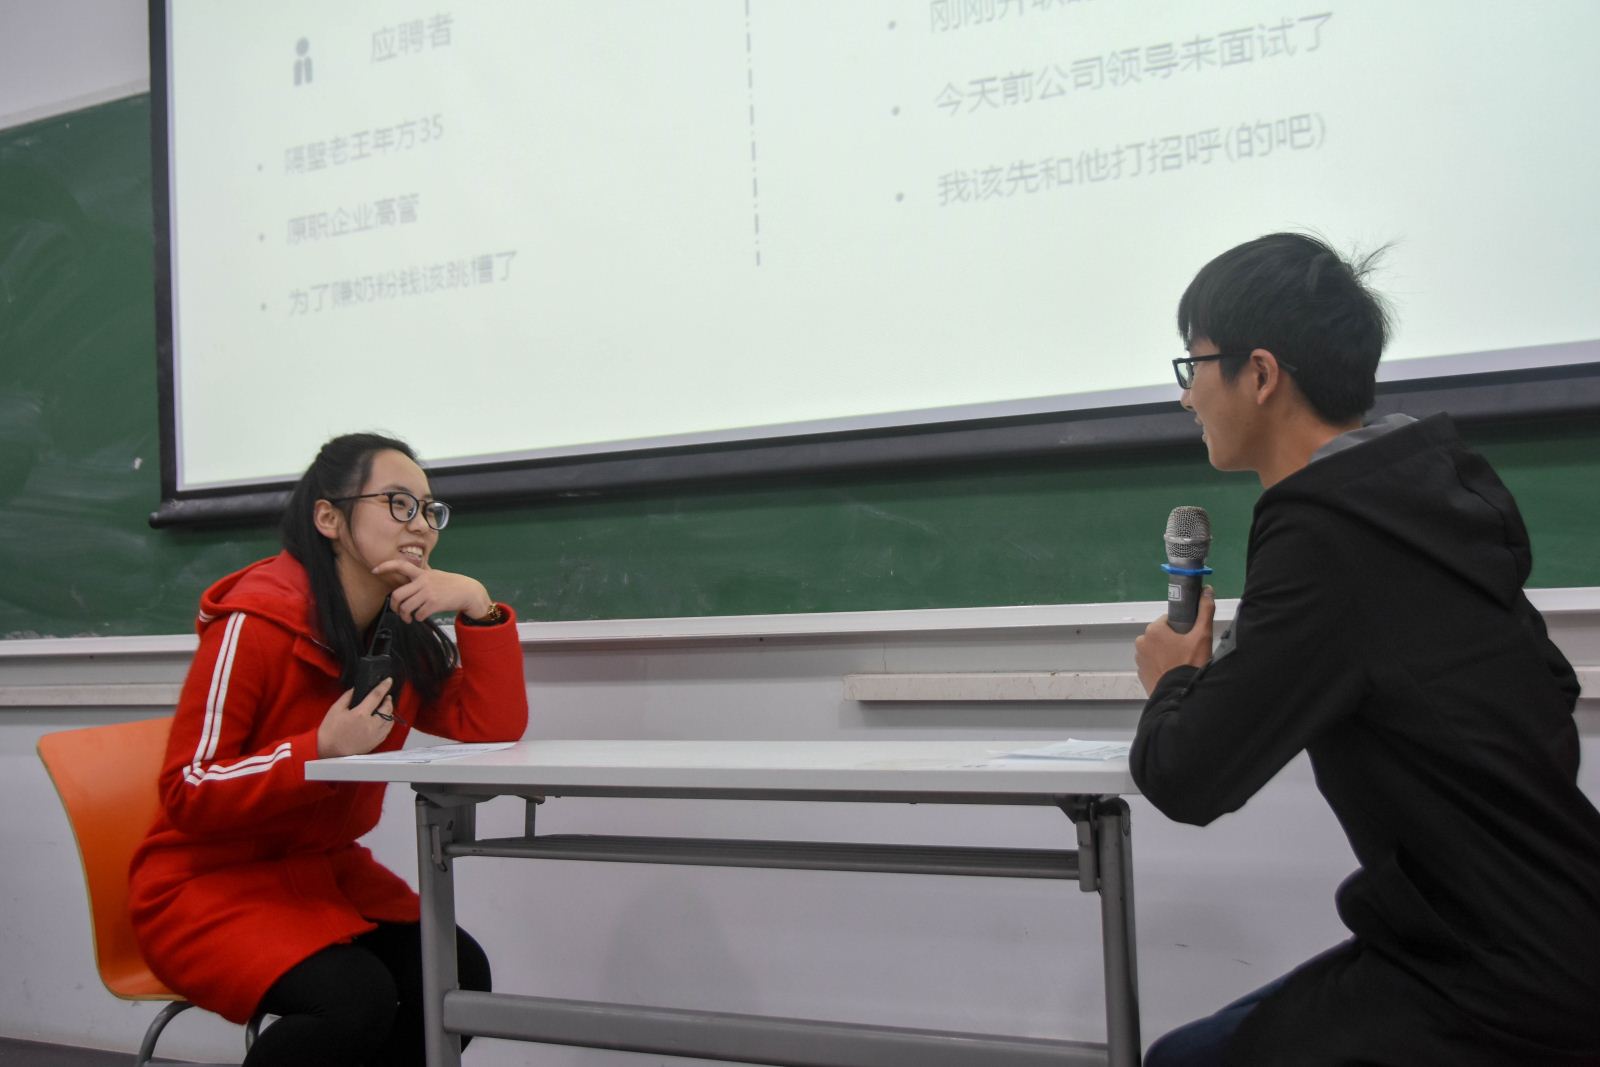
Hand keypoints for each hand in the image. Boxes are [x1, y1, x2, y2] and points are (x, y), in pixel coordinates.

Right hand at [317, 677, 394, 757]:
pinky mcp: (376, 742)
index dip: (384, 686)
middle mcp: (372, 724)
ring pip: (390, 720)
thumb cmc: (330, 731)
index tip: (389, 680)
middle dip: (388, 700)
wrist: (329, 752)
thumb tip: (356, 689)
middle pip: (387, 708)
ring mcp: (375, 734)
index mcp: (361, 714)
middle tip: (386, 696)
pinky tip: (383, 720)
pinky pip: (387, 730)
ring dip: (390, 711)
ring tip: (385, 707)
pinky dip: (388, 722)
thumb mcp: (335, 709)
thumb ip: (347, 697)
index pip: (376, 696)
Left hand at [371, 559, 493, 622]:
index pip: (401, 565)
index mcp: (422, 573)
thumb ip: (421, 575)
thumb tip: (408, 573)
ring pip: (406, 608)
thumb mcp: (435, 575)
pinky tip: (422, 616)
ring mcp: (428, 593)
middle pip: (397, 595)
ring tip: (409, 618)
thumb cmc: (451, 584)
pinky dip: (418, 618)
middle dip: (394, 607)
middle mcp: (423, 581)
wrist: (468, 591)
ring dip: (405, 616)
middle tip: (398, 611)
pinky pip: (418, 614)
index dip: (386, 566)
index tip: (375, 570)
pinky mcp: (434, 604)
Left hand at [1133, 587, 1215, 694]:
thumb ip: (1205, 610)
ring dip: (1165, 653)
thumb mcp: (1202, 635)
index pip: (1168, 621)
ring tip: (1180, 664)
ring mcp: (1139, 658)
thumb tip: (1207, 589)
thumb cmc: (1190, 663)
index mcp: (1153, 629)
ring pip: (1155, 649)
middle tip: (1188, 653)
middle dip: (1172, 641)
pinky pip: (1151, 663)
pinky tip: (1172, 672)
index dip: (1181, 628)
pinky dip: (1160, 666)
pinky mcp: (1140, 673)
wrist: (1180, 695)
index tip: (1189, 639)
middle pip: (1161, 635)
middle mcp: (1141, 641)